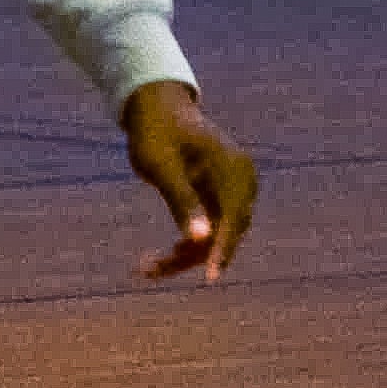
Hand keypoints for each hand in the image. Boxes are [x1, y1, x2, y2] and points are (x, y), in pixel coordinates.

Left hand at [119, 82, 255, 281]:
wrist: (157, 109)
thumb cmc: (155, 131)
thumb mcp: (160, 165)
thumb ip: (181, 200)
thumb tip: (201, 239)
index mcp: (232, 167)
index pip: (234, 217)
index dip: (223, 249)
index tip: (211, 278)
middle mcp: (241, 181)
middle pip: (227, 232)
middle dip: (191, 257)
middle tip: (147, 269)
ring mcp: (234, 190)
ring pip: (218, 237)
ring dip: (187, 256)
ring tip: (145, 267)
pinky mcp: (222, 199)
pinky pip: (211, 230)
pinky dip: (189, 245)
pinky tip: (160, 257)